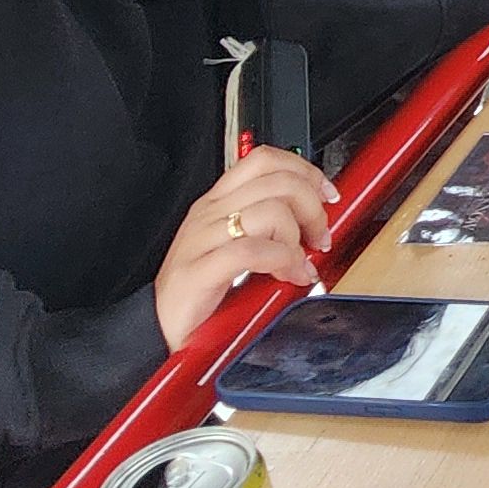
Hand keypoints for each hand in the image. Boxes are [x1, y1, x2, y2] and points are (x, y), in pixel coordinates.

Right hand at [154, 146, 333, 344]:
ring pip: (269, 212)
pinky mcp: (197, 272)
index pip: (265, 160)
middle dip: (311, 208)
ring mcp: (201, 240)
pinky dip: (280, 261)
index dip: (305, 171)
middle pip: (276, 182)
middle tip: (318, 238)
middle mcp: (210, 213)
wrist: (161, 328)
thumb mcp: (242, 248)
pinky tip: (287, 276)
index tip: (327, 196)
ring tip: (298, 266)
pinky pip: (250, 251)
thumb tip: (317, 223)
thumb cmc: (203, 291)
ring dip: (296, 240)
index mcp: (220, 201)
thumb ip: (273, 229)